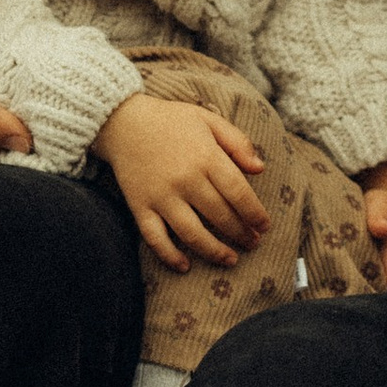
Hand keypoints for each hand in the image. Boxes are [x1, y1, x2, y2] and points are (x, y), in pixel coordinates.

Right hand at [94, 94, 268, 272]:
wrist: (122, 122)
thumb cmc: (171, 121)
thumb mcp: (209, 120)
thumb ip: (238, 142)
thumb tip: (260, 169)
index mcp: (206, 156)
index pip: (238, 192)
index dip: (254, 213)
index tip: (264, 226)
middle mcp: (185, 179)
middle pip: (220, 215)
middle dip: (241, 233)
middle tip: (253, 243)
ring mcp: (161, 196)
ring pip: (192, 233)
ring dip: (214, 251)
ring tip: (231, 259)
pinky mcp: (140, 206)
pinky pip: (155, 237)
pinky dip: (169, 255)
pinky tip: (184, 266)